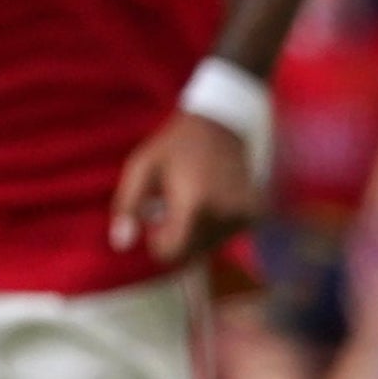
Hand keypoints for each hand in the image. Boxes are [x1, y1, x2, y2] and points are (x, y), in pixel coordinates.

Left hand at [110, 110, 255, 265]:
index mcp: (195, 204)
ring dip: (196, 231)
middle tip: (173, 203)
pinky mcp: (255, 214)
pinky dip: (214, 225)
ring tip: (192, 196)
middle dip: (177, 236)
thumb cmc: (173, 147)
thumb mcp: (140, 168)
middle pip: (192, 252)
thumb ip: (127, 207)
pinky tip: (210, 198)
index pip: (173, 252)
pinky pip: (226, 235)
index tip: (155, 220)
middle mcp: (225, 213)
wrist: (220, 126)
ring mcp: (244, 214)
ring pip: (210, 246)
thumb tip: (122, 245)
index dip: (158, 243)